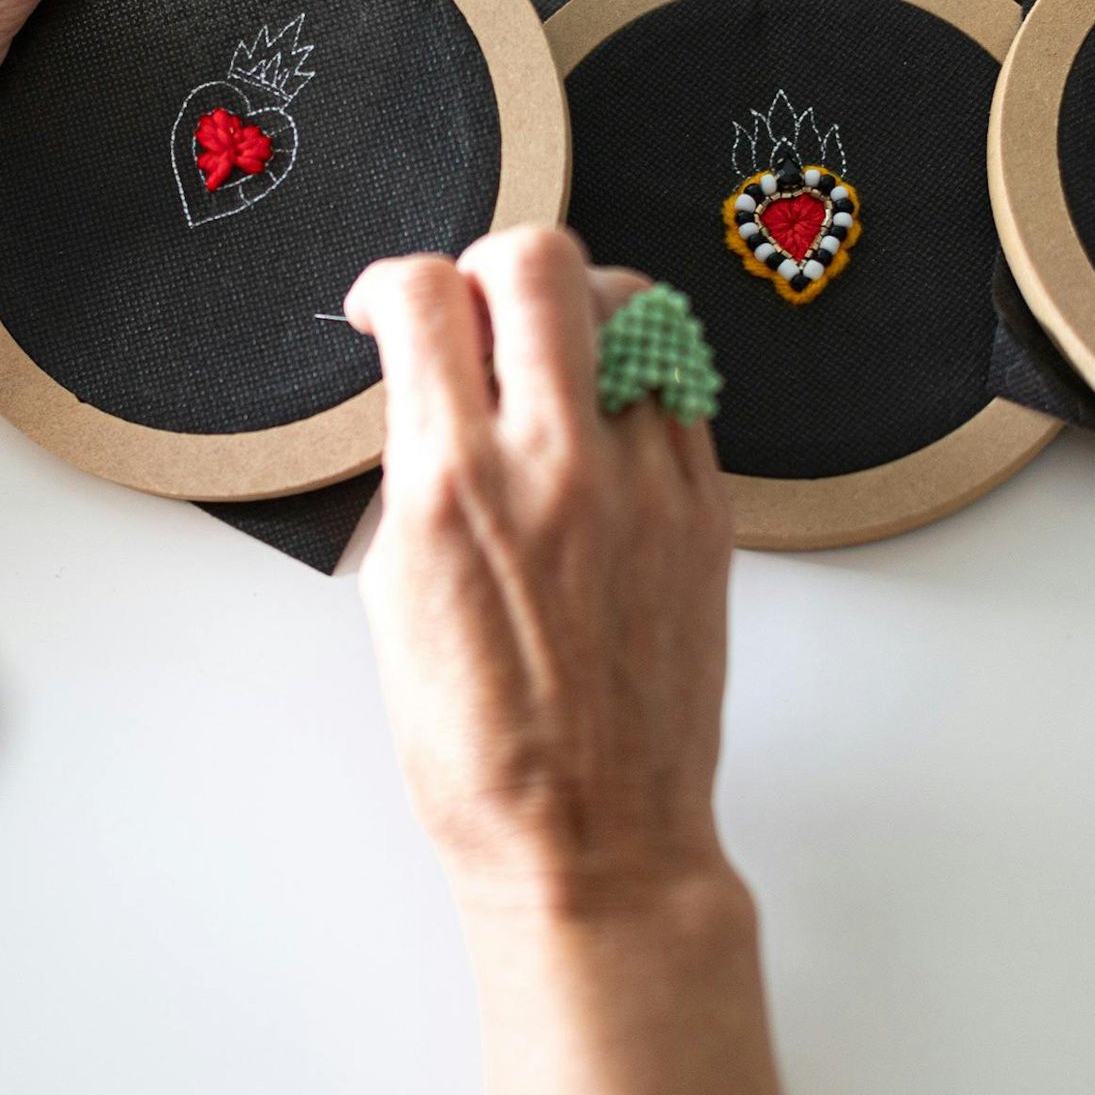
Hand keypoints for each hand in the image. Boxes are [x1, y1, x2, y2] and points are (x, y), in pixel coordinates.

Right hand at [347, 229, 734, 917]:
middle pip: (538, 260)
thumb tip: (426, 385)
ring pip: (629, 302)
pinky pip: (677, 383)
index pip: (423, 297)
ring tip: (551, 363)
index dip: (389, 284)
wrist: (592, 835)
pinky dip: (634, 378)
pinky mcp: (708, 506)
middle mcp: (555, 463)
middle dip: (489, 263)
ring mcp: (646, 478)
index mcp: (452, 486)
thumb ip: (416, 467)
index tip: (386, 309)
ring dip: (575, 311)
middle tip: (476, 312)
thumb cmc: (479, 745)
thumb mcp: (396, 592)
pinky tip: (603, 425)